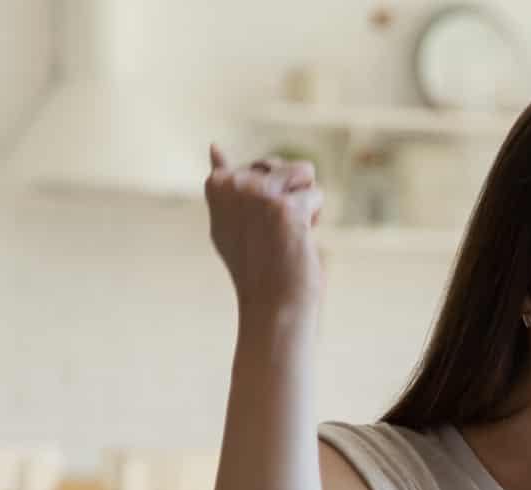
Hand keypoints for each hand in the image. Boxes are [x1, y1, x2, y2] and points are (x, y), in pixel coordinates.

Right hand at [204, 144, 325, 317]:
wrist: (271, 304)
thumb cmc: (255, 264)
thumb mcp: (228, 219)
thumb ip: (224, 183)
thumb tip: (213, 145)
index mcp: (217, 184)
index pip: (263, 165)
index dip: (271, 195)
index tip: (257, 225)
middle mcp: (233, 185)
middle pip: (285, 164)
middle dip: (290, 194)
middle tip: (275, 231)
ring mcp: (257, 194)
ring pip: (303, 172)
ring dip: (304, 202)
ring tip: (287, 232)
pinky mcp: (285, 207)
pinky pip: (317, 194)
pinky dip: (315, 218)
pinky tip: (298, 239)